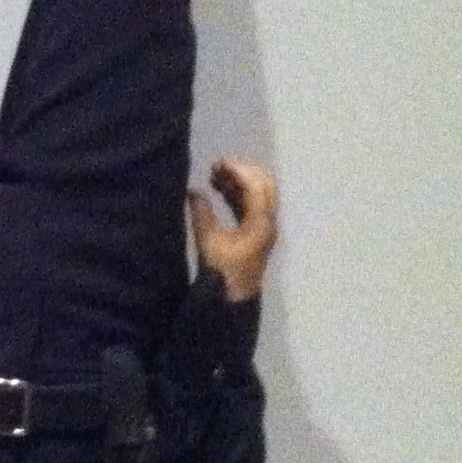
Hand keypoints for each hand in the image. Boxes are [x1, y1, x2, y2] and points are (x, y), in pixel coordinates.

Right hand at [188, 156, 278, 303]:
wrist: (231, 299)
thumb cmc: (222, 272)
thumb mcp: (208, 241)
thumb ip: (201, 213)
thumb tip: (193, 192)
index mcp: (261, 222)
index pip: (256, 185)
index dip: (237, 170)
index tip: (217, 163)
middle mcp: (268, 220)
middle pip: (263, 184)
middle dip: (242, 171)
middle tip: (218, 166)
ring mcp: (264, 226)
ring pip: (257, 193)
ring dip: (238, 181)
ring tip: (213, 175)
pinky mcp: (256, 232)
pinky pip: (251, 204)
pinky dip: (237, 193)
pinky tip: (218, 189)